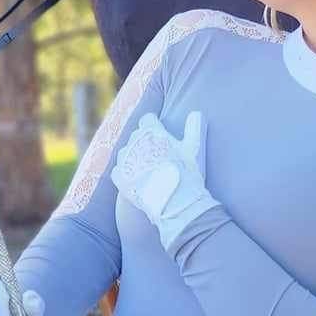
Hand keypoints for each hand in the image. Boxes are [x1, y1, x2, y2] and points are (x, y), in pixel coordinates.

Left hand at [110, 110, 215, 249]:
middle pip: (137, 136)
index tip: (160, 135)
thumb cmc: (186, 174)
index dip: (155, 126)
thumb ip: (194, 128)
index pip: (148, 119)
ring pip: (126, 153)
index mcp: (152, 131)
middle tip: (157, 156)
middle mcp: (135, 141)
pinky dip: (126, 175)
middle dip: (145, 143)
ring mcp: (125, 159)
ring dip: (134, 158)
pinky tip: (138, 182)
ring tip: (148, 171)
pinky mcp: (118, 177)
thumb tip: (196, 113)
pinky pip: (119, 171)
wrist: (174, 203)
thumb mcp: (193, 148)